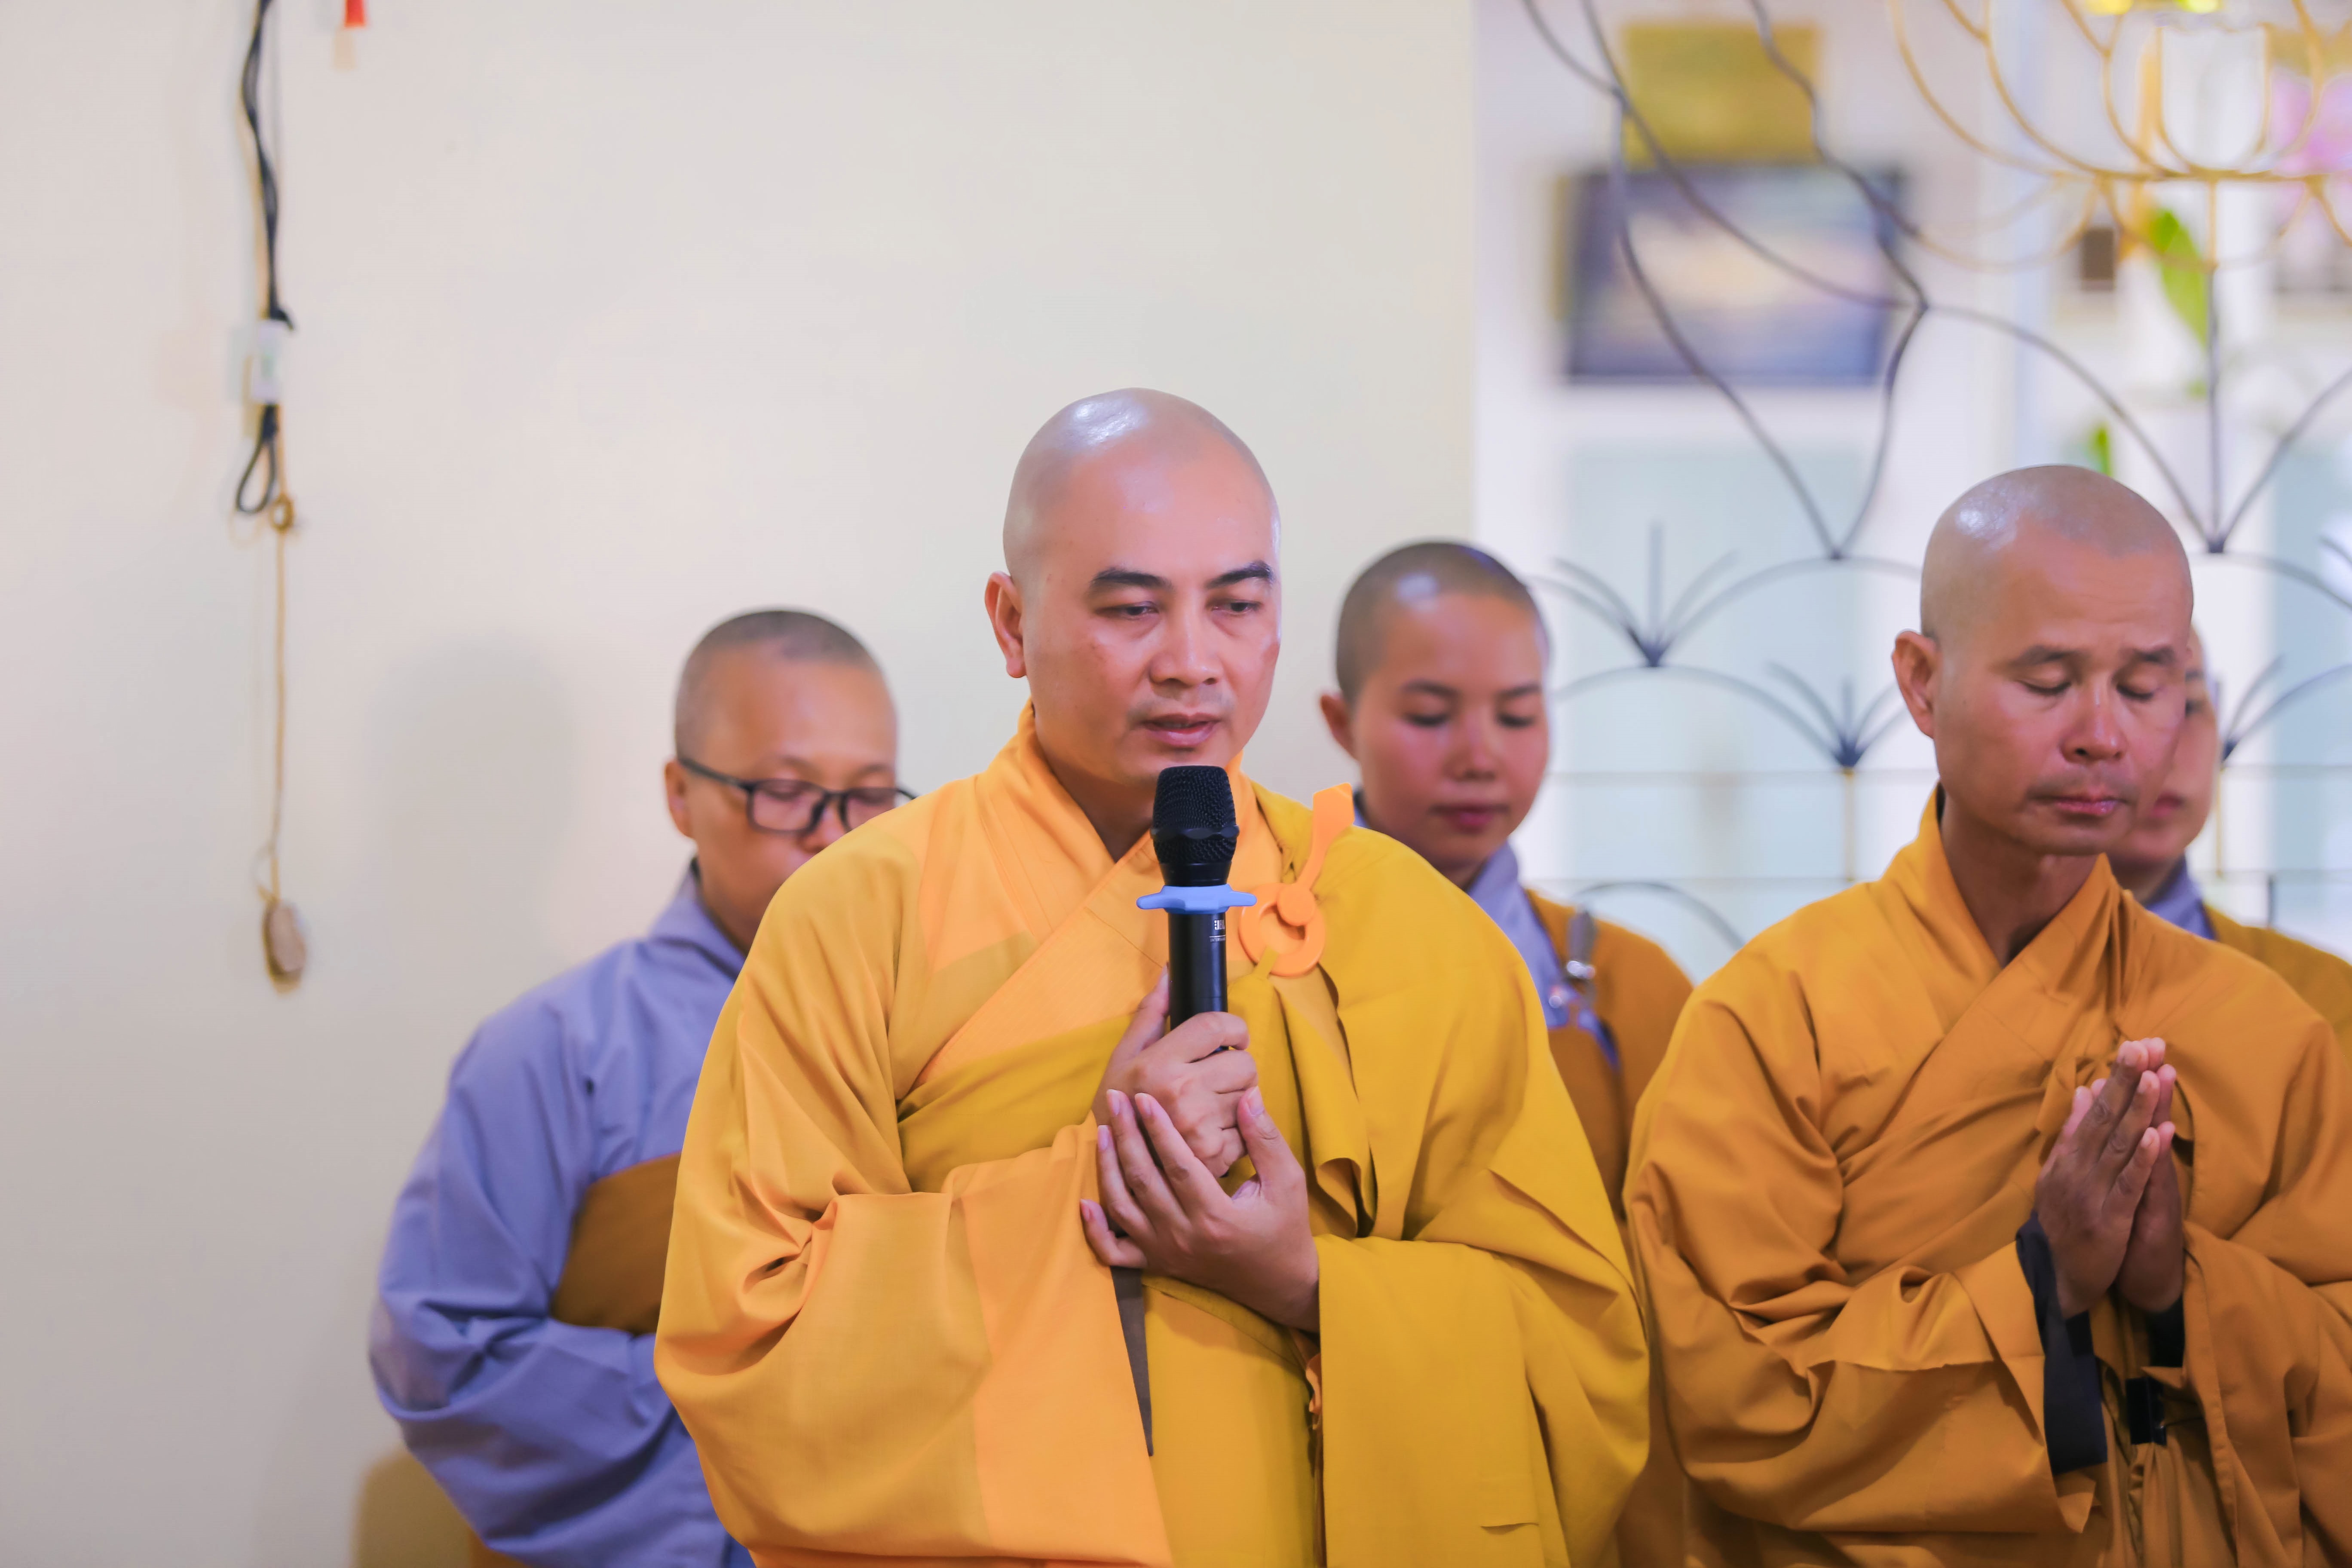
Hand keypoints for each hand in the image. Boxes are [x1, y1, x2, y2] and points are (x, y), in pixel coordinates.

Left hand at [1079, 1087, 1319, 1332]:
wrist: (1278, 1283)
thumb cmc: (1284, 1228)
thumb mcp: (1287, 1182)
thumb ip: (1265, 1139)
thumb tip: (1249, 1095)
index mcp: (1216, 1216)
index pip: (1178, 1164)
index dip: (1158, 1128)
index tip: (1143, 1097)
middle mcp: (1184, 1236)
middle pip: (1143, 1179)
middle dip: (1126, 1135)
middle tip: (1115, 1098)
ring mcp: (1165, 1253)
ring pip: (1122, 1208)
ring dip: (1108, 1168)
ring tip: (1103, 1131)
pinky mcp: (1157, 1264)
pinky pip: (1114, 1252)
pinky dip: (1095, 1229)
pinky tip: (1085, 1201)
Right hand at [1094, 973, 1257, 1177]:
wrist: (1114, 1163)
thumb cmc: (1120, 1104)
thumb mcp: (1125, 1055)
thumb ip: (1152, 1012)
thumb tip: (1169, 972)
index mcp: (1160, 1063)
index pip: (1218, 1026)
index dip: (1234, 1027)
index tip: (1232, 1037)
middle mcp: (1182, 1092)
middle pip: (1244, 1062)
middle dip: (1236, 1066)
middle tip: (1218, 1077)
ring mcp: (1200, 1126)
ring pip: (1251, 1096)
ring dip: (1237, 1099)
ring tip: (1211, 1106)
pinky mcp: (1214, 1154)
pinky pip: (1248, 1129)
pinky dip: (1237, 1131)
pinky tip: (1213, 1132)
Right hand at [2033, 1038, 2175, 1317]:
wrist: (2067, 1278)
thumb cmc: (2069, 1223)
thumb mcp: (2061, 1175)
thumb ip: (2073, 1134)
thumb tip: (2083, 1091)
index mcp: (2067, 1158)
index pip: (2094, 1109)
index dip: (2116, 1078)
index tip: (2134, 1045)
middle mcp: (2076, 1170)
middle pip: (2105, 1119)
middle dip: (2126, 1081)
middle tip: (2143, 1045)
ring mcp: (2092, 1195)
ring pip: (2119, 1146)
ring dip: (2137, 1110)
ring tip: (2154, 1077)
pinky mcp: (2110, 1221)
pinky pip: (2130, 1185)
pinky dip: (2143, 1159)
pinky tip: (2158, 1134)